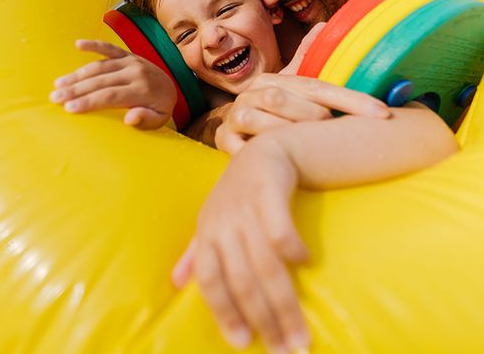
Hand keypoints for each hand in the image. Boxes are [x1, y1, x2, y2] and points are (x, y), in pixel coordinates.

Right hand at [50, 40, 176, 128]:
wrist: (171, 87)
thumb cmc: (159, 108)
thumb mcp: (159, 120)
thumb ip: (146, 120)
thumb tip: (130, 119)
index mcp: (143, 90)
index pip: (110, 96)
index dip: (89, 101)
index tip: (69, 108)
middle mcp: (136, 72)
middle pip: (101, 81)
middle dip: (76, 90)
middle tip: (55, 98)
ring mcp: (131, 61)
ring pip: (100, 66)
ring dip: (77, 74)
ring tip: (58, 84)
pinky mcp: (127, 54)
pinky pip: (109, 48)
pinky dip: (94, 44)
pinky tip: (78, 44)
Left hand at [172, 136, 310, 351]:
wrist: (266, 150)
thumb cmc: (239, 193)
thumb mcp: (214, 220)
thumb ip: (198, 253)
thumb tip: (176, 283)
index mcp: (208, 234)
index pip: (211, 281)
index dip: (225, 313)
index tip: (244, 344)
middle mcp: (224, 223)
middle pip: (243, 280)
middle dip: (265, 320)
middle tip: (287, 351)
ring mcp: (246, 207)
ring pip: (265, 263)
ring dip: (285, 302)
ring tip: (302, 333)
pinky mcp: (269, 189)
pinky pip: (278, 225)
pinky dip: (291, 246)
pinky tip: (307, 264)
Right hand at [215, 75, 389, 154]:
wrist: (233, 128)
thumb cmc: (273, 111)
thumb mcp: (291, 87)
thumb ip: (308, 59)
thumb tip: (324, 26)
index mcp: (274, 79)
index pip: (317, 86)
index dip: (351, 99)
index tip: (382, 113)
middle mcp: (252, 93)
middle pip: (285, 99)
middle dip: (315, 117)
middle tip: (336, 134)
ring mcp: (236, 116)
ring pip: (263, 122)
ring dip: (291, 136)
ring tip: (309, 149)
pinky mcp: (224, 141)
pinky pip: (245, 149)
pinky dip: (265, 156)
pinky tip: (284, 166)